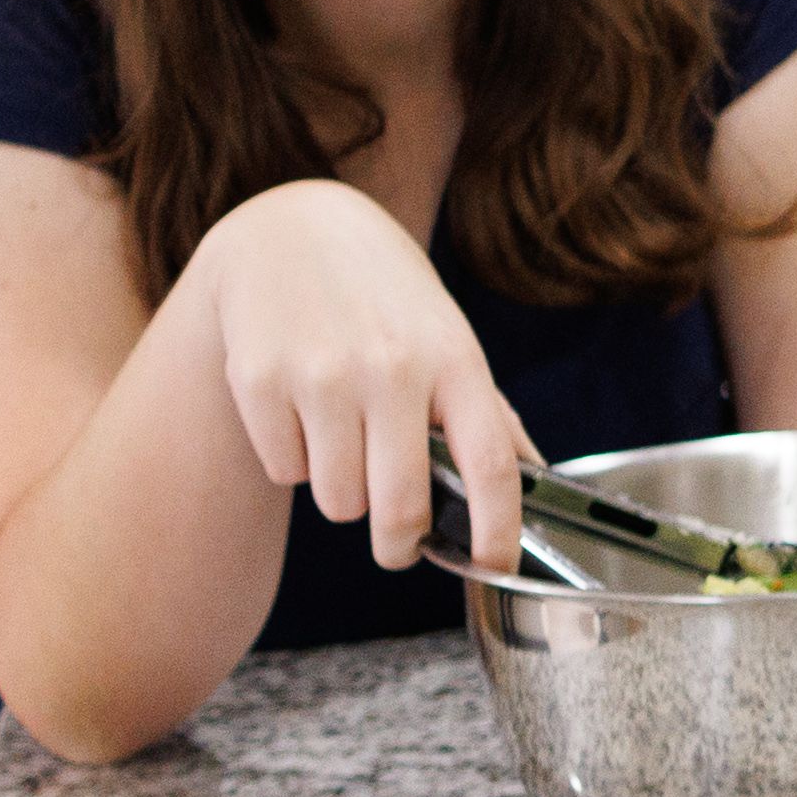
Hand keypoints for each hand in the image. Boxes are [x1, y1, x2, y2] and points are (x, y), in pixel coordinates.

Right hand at [186, 177, 518, 575]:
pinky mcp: (259, 379)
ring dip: (342, 491)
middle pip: (402, 508)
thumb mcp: (449, 339)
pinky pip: (284, 473)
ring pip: (338, 502)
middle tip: (397, 545)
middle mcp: (392, 368)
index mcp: (454, 360)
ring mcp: (322, 374)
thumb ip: (489, 414)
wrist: (290, 230)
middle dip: (399, 545)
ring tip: (342, 439)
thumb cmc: (385, 299)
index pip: (492, 466)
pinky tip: (297, 407)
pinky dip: (291, 459)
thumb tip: (538, 482)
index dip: (498, 531)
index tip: (494, 566)